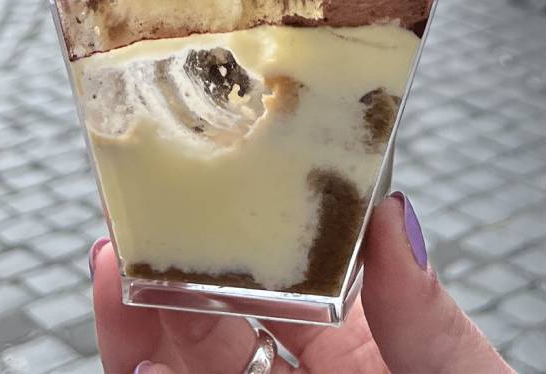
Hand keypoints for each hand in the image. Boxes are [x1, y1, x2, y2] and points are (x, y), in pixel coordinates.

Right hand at [90, 194, 509, 373]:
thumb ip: (426, 320)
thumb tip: (394, 210)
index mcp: (361, 358)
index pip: (286, 285)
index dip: (242, 237)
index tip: (209, 190)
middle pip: (216, 329)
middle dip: (171, 276)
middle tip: (136, 228)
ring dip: (141, 335)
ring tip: (119, 279)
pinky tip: (140, 370)